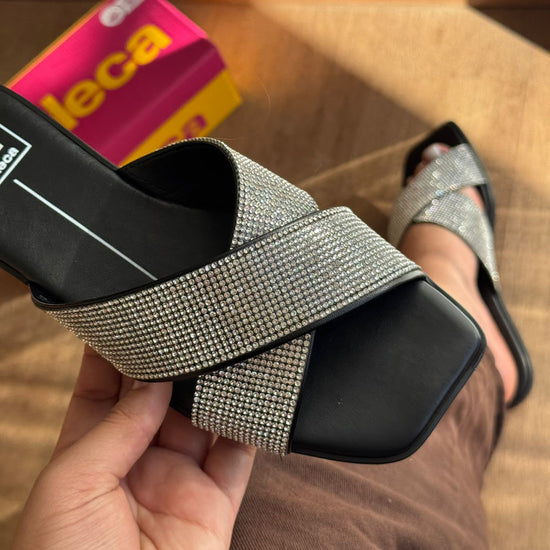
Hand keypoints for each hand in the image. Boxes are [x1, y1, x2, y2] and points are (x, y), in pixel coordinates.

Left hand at [13, 347, 255, 548]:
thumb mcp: (71, 485)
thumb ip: (114, 426)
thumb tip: (152, 379)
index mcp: (89, 455)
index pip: (104, 388)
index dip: (118, 352)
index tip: (135, 317)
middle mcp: (136, 463)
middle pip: (159, 398)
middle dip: (173, 365)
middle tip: (190, 327)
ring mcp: (177, 481)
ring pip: (202, 419)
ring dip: (212, 389)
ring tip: (224, 351)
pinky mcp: (214, 503)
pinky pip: (238, 455)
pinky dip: (249, 425)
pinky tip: (251, 395)